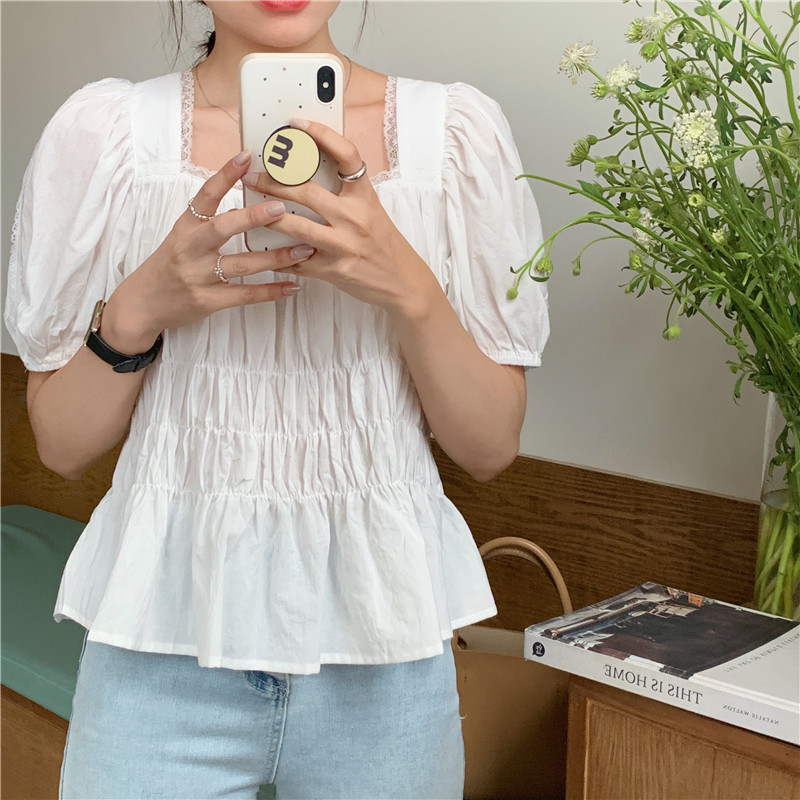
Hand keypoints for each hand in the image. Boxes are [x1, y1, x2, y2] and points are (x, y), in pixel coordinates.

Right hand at [99, 151, 312, 353]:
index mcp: (185, 227)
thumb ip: (209, 221)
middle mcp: (190, 249)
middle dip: (253, 217)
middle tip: (282, 208)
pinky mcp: (208, 301)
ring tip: (303, 249)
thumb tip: (247, 199)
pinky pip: (245, 295)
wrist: (142, 304)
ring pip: (242, 265)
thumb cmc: (168, 266)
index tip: (246, 156)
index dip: (225, 175)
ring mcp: (199, 276)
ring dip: (275, 257)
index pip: (205, 196)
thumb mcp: (181, 237)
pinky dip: (271, 291)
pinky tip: (293, 285)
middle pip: (223, 228)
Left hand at [241, 120, 438, 313]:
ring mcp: (344, 245)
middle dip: (273, 183)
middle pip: (307, 192)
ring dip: (268, 218)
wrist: (402, 282)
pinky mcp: (335, 270)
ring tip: (250, 210)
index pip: (346, 155)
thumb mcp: (370, 211)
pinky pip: (298, 261)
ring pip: (296, 227)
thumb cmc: (383, 244)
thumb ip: (345, 194)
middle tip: (252, 177)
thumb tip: (308, 173)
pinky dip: (278, 256)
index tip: (297, 125)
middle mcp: (355, 218)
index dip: (321, 135)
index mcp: (364, 197)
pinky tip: (264, 251)